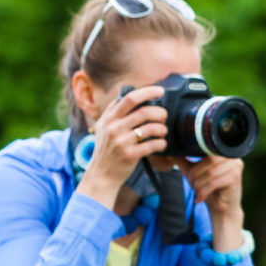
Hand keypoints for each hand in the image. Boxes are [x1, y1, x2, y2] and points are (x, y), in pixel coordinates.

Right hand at [77, 86, 167, 208]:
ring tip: (163, 131)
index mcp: (109, 118)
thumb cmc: (106, 149)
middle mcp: (114, 128)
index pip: (129, 98)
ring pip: (151, 128)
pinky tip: (161, 144)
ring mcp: (121, 142)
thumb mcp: (103, 127)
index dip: (147, 92)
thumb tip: (127, 94)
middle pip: (144, 112)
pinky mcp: (130, 155)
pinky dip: (161, 143)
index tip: (160, 91)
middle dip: (160, 113)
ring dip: (162, 129)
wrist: (101, 174)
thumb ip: (113, 111)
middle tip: (164, 116)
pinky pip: (153, 145)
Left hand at [180, 156, 244, 250]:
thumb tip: (170, 153)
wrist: (221, 207)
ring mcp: (236, 166)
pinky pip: (214, 182)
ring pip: (210, 172)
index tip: (187, 171)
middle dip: (195, 173)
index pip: (205, 149)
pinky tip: (199, 198)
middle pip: (209, 159)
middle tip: (190, 182)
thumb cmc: (209, 188)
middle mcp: (231, 156)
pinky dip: (203, 191)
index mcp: (222, 150)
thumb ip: (183, 161)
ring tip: (195, 191)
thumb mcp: (193, 172)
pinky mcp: (235, 178)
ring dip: (198, 183)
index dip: (194, 160)